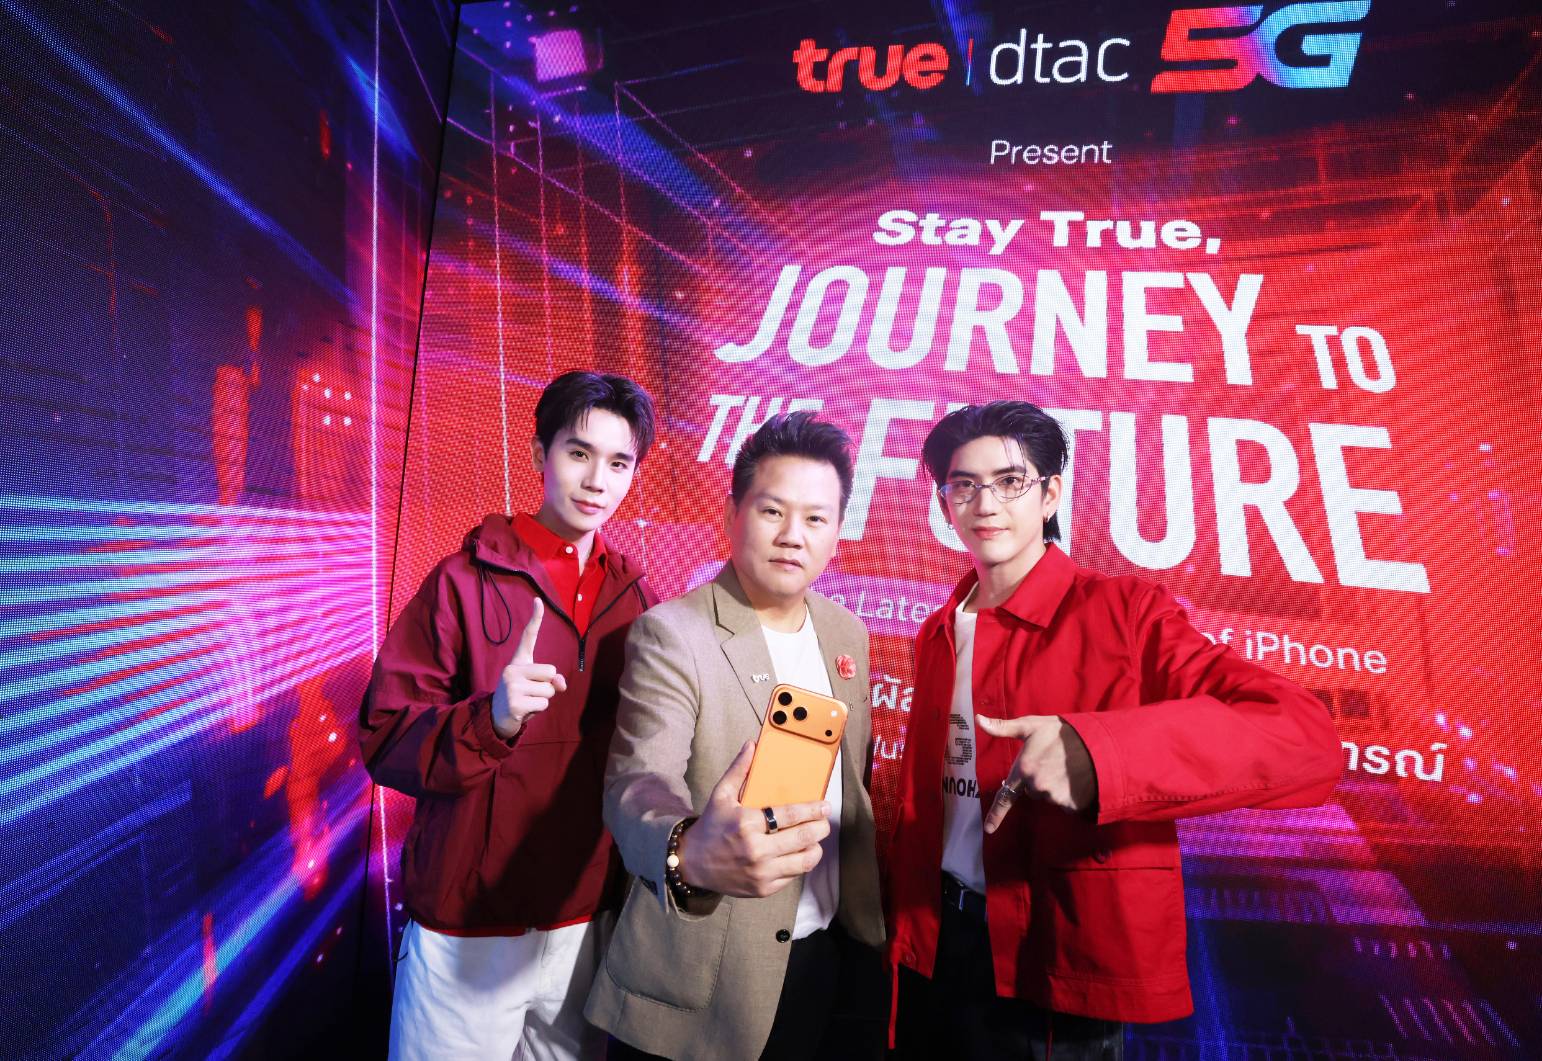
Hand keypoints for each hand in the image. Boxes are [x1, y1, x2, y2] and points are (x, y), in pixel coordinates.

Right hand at [491, 599, 567, 738]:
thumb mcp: (536, 686)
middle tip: (531, 693)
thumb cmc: (521, 698)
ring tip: (527, 702)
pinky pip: (544, 703)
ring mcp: (512, 686)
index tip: (538, 600)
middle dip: (548, 686)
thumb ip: (552, 680)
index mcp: (518, 661)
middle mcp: (512, 669)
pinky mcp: (515, 703)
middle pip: (551, 671)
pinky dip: (539, 710)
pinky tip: (524, 711)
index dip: (535, 618)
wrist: (497, 719)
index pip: (528, 637)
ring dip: (543, 700)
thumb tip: (560, 684)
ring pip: (549, 690)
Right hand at [675, 741, 830, 897]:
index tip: (824, 805)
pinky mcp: (763, 889)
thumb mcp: (720, 795)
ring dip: (815, 848)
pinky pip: (793, 876)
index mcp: (747, 823)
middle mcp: (756, 849)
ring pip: (804, 861)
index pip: (791, 814)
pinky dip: (800, 864)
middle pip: (803, 837)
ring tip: (815, 839)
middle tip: (824, 821)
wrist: (692, 863)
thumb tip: (752, 745)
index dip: (813, 809)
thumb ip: (739, 770)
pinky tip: (799, 854)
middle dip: (821, 828)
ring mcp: (761, 872)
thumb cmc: (711, 827)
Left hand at [976, 715, 1095, 831]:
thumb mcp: (1031, 726)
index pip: (1005, 797)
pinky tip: (1075, 780)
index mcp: (1024, 770)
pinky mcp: (1071, 804)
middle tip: (1051, 763)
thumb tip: (978, 720)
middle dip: (1038, 780)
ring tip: (1065, 769)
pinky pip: (1064, 803)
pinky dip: (1068, 795)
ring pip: (1048, 796)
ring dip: (1053, 786)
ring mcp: (1055, 797)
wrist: (1099, 743)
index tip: (988, 829)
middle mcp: (1037, 786)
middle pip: (1031, 791)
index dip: (996, 814)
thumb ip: (1003, 728)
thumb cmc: (1062, 733)